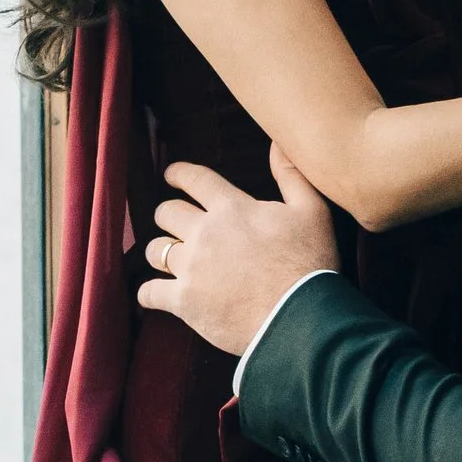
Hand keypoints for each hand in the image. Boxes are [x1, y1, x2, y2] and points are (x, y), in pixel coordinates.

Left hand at [136, 145, 340, 358]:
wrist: (299, 318)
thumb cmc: (309, 264)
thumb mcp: (312, 211)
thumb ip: (291, 175)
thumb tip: (278, 143)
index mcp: (232, 208)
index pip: (194, 179)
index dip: (178, 173)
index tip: (171, 175)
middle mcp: (205, 233)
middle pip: (167, 212)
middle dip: (169, 214)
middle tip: (175, 222)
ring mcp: (191, 268)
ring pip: (155, 250)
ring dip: (161, 251)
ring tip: (169, 258)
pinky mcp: (185, 302)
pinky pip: (150, 292)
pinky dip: (149, 293)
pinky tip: (154, 295)